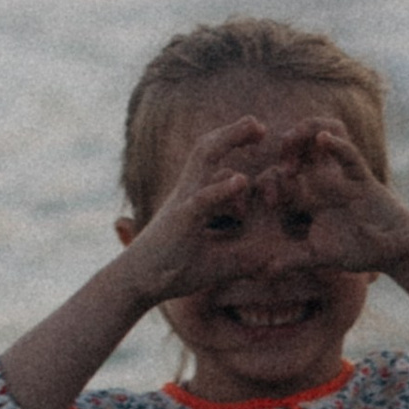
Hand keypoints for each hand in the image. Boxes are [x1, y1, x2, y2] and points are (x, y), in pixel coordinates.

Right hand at [117, 115, 306, 303]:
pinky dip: (222, 189)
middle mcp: (189, 192)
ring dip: (229, 139)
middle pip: (208, 148)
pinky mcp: (181, 222)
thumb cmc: (175, 270)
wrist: (137, 285)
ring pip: (204, 159)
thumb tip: (272, 260)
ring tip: (255, 128)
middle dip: (234, 132)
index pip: (217, 163)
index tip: (262, 142)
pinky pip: (202, 200)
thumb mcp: (218, 262)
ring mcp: (184, 203)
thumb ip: (243, 256)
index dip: (238, 150)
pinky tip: (242, 181)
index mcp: (196, 197)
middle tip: (260, 124)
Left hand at [261, 119, 408, 276]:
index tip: (267, 195)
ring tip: (289, 140)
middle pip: (299, 154)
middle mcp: (323, 184)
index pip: (283, 181)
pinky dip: (337, 145)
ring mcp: (341, 178)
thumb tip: (266, 270)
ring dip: (304, 137)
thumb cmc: (360, 252)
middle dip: (285, 151)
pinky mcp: (362, 179)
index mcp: (309, 201)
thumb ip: (295, 260)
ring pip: (320, 144)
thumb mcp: (321, 257)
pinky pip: (349, 156)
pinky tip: (322, 138)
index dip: (270, 181)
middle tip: (279, 162)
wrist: (395, 251)